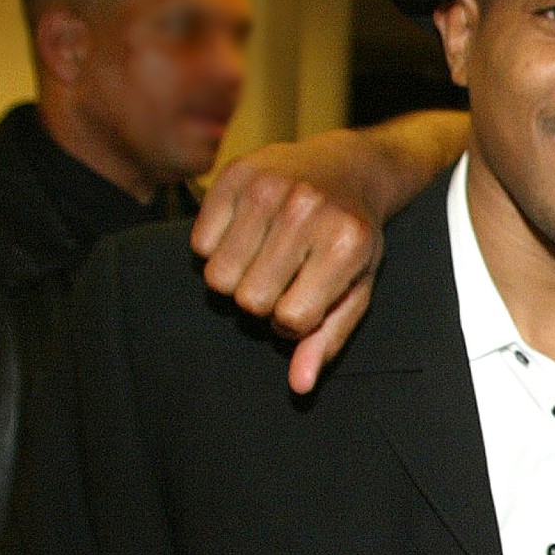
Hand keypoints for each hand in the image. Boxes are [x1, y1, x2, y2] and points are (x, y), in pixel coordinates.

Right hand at [192, 134, 386, 394]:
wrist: (348, 168)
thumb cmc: (352, 240)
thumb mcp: (355, 290)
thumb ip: (328, 340)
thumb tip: (299, 386)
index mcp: (343, 245)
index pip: (289, 318)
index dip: (292, 320)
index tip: (306, 300)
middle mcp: (306, 212)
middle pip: (248, 300)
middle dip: (263, 301)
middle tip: (284, 278)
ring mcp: (268, 188)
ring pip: (218, 276)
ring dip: (237, 279)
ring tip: (265, 258)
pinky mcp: (234, 173)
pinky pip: (199, 244)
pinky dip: (217, 247)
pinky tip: (247, 234)